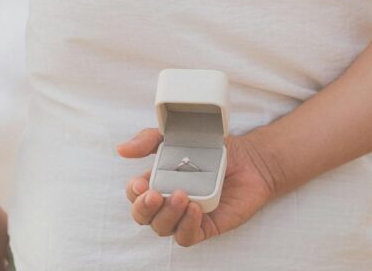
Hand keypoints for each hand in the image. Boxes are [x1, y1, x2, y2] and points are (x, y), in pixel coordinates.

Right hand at [116, 127, 281, 246]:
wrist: (250, 159)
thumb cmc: (213, 149)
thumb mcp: (180, 135)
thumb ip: (150, 140)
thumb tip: (122, 149)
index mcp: (159, 182)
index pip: (136, 195)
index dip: (134, 193)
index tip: (140, 183)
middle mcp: (169, 202)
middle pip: (144, 216)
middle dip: (143, 208)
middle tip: (154, 195)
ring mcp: (186, 216)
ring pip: (163, 228)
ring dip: (167, 215)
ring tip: (182, 196)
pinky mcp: (205, 226)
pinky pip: (187, 237)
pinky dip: (187, 226)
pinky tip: (195, 210)